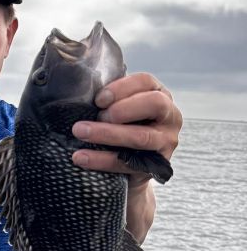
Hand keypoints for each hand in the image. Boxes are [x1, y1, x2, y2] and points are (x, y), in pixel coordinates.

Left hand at [70, 72, 181, 187]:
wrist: (130, 168)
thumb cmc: (120, 127)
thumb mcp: (119, 107)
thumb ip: (109, 98)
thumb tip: (81, 91)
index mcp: (159, 94)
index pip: (146, 82)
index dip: (121, 88)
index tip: (99, 99)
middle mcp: (169, 116)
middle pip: (154, 105)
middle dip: (122, 109)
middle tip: (97, 116)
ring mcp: (166, 142)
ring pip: (141, 137)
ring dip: (108, 134)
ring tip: (80, 132)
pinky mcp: (156, 166)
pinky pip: (129, 163)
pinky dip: (102, 160)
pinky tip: (81, 157)